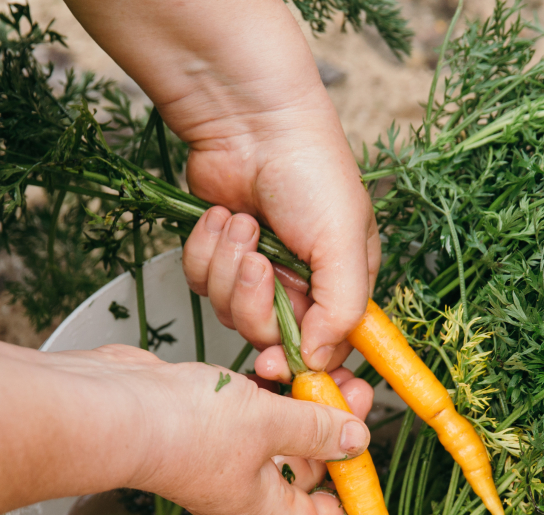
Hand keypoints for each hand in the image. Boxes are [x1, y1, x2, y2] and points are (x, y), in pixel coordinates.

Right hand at [42, 344, 376, 514]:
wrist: (111, 407)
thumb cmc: (183, 429)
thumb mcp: (268, 425)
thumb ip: (315, 430)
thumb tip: (356, 441)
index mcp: (257, 503)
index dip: (341, 505)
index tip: (360, 469)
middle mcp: (236, 483)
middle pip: (299, 468)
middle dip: (330, 431)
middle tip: (352, 392)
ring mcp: (214, 450)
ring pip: (273, 430)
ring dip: (299, 401)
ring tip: (319, 369)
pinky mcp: (197, 415)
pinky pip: (244, 406)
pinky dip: (263, 387)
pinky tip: (273, 363)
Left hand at [64, 0, 379, 378]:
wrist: (248, 120)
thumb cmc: (310, 170)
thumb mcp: (344, 241)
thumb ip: (341, 308)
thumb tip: (321, 362)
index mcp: (342, 285)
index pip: (327, 350)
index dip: (301, 365)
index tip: (276, 366)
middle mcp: (300, 285)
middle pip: (270, 338)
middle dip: (255, 302)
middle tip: (258, 265)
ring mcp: (255, 273)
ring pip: (229, 312)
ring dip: (228, 267)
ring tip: (242, 222)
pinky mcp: (217, 257)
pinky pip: (200, 284)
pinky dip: (205, 250)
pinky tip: (221, 215)